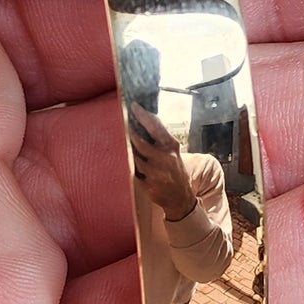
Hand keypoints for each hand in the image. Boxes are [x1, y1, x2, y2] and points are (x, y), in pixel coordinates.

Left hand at [127, 105, 197, 219]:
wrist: (181, 197)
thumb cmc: (174, 171)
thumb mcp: (172, 152)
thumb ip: (159, 140)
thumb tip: (142, 121)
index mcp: (171, 146)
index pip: (156, 126)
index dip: (143, 115)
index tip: (133, 106)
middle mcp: (166, 158)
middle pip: (141, 143)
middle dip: (130, 135)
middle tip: (122, 127)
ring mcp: (158, 173)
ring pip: (135, 159)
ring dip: (130, 154)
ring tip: (127, 150)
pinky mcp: (150, 185)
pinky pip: (134, 173)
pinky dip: (131, 169)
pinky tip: (131, 167)